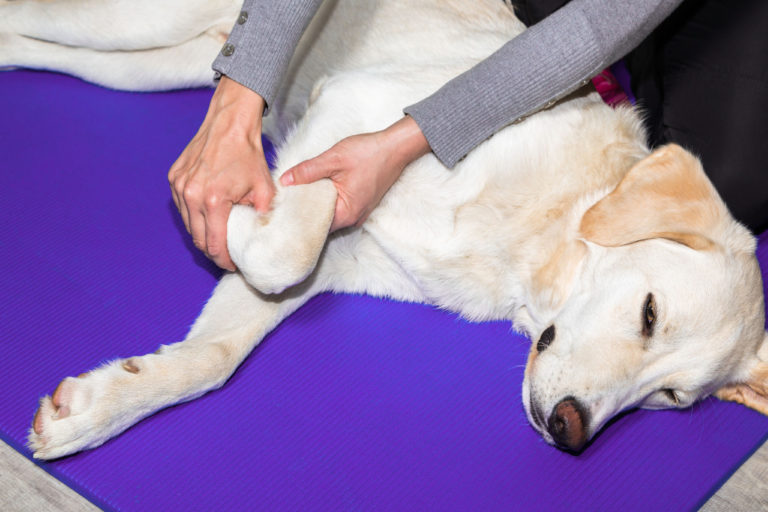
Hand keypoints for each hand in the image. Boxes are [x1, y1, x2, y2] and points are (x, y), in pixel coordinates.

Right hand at [168, 77, 273, 270]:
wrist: (229, 123)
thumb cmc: (248, 154)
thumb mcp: (264, 188)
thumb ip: (264, 214)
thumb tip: (264, 235)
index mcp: (212, 201)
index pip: (213, 245)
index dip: (224, 260)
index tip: (233, 265)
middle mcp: (190, 195)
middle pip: (198, 239)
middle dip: (213, 251)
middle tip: (227, 255)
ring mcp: (178, 186)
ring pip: (188, 225)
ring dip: (202, 234)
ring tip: (219, 238)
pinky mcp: (174, 178)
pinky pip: (182, 207)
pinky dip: (194, 216)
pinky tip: (208, 217)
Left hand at [279, 116, 429, 231]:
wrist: (396, 147)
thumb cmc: (369, 153)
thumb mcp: (333, 159)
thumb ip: (308, 171)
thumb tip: (285, 180)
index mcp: (346, 213)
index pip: (314, 225)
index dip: (296, 217)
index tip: (281, 210)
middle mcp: (353, 218)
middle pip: (321, 222)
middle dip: (303, 212)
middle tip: (283, 201)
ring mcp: (359, 212)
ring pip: (329, 215)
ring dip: (315, 205)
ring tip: (296, 195)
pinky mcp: (361, 204)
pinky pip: (338, 208)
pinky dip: (326, 201)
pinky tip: (315, 190)